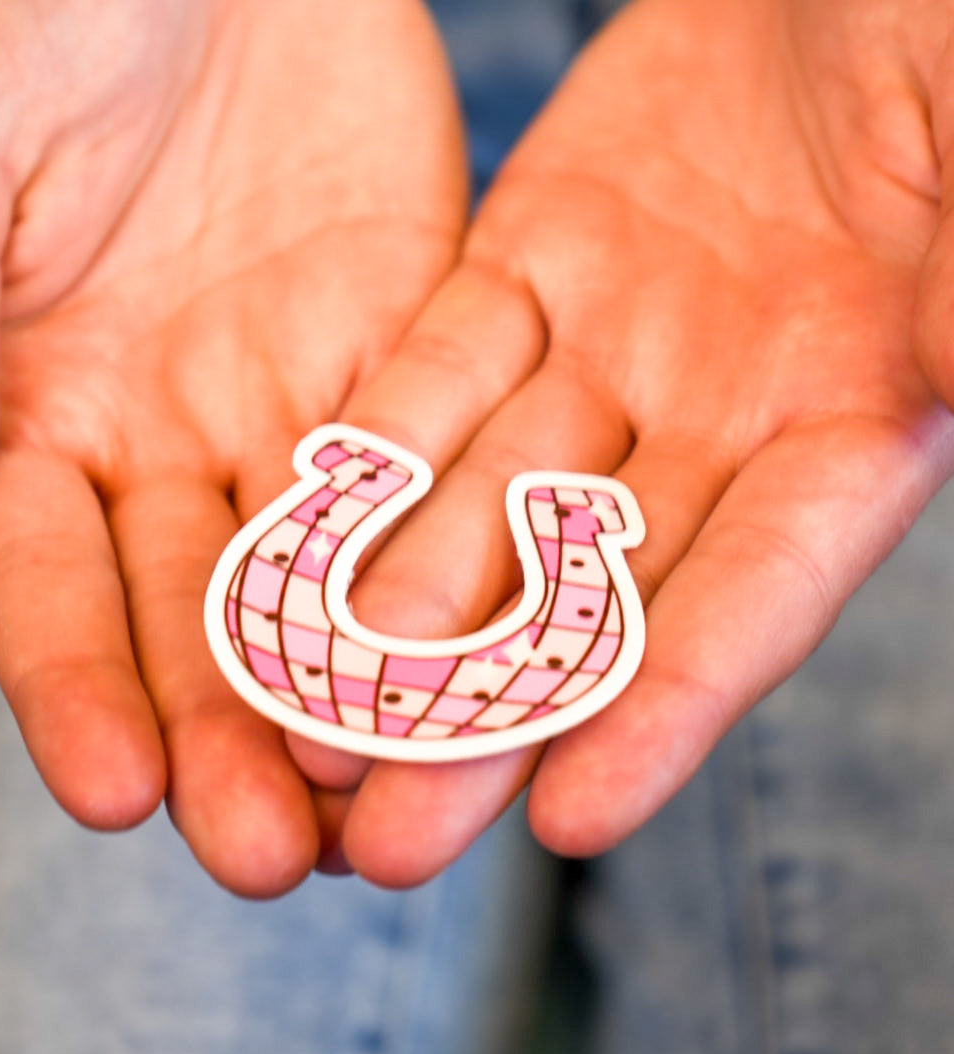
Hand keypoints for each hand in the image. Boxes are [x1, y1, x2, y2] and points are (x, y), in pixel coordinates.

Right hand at [0, 0, 466, 894]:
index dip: (73, 690)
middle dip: (226, 740)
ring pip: (324, 592)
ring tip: (373, 816)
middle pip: (197, 625)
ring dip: (345, 702)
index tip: (114, 792)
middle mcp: (171, 452)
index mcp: (39, 418)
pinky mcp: (412, 382)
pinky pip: (436, 497)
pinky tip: (480, 675)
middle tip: (265, 856)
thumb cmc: (67, 12)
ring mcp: (299, 426)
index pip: (48, 588)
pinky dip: (452, 587)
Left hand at [297, 0, 953, 884]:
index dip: (666, 709)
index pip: (752, 600)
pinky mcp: (524, 276)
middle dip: (488, 719)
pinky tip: (294, 540)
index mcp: (855, 422)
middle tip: (387, 844)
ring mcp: (612, 355)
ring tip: (308, 717)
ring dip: (399, 609)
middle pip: (592, 599)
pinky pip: (438, 374)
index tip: (572, 819)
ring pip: (491, 506)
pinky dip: (375, 455)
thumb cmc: (939, 46)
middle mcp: (719, 421)